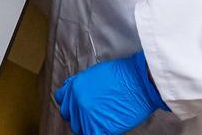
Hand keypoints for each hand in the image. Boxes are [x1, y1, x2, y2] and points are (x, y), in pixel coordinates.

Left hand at [54, 52, 168, 134]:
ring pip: (79, 129)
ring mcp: (86, 115)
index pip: (62, 101)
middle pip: (69, 117)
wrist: (140, 82)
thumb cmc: (123, 75)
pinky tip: (106, 128)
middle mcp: (76, 101)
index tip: (78, 107)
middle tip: (92, 116)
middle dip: (79, 117)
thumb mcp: (95, 73)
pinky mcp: (98, 128)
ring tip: (101, 122)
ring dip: (88, 127)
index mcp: (74, 87)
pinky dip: (99, 132)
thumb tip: (72, 89)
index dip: (71, 104)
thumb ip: (80, 84)